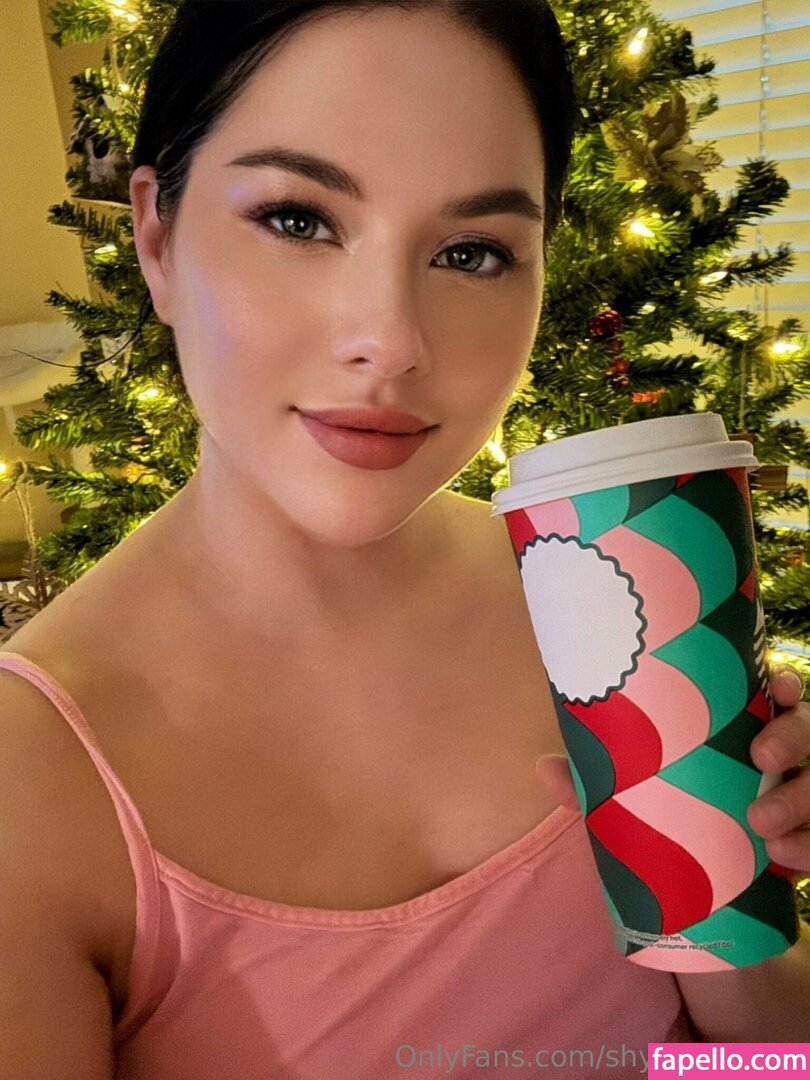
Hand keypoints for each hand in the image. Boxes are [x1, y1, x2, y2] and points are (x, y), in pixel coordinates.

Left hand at [536, 666, 809, 871]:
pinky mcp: (808, 843)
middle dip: (792, 736)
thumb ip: (595, 785)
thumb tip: (542, 767)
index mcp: (740, 730)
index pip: (774, 693)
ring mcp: (800, 799)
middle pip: (807, 728)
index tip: (775, 688)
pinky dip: (809, 846)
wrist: (699, 900)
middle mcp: (779, 758)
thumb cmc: (665, 823)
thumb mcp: (631, 802)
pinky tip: (784, 858)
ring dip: (801, 799)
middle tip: (761, 757)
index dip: (783, 685)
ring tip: (764, 828)